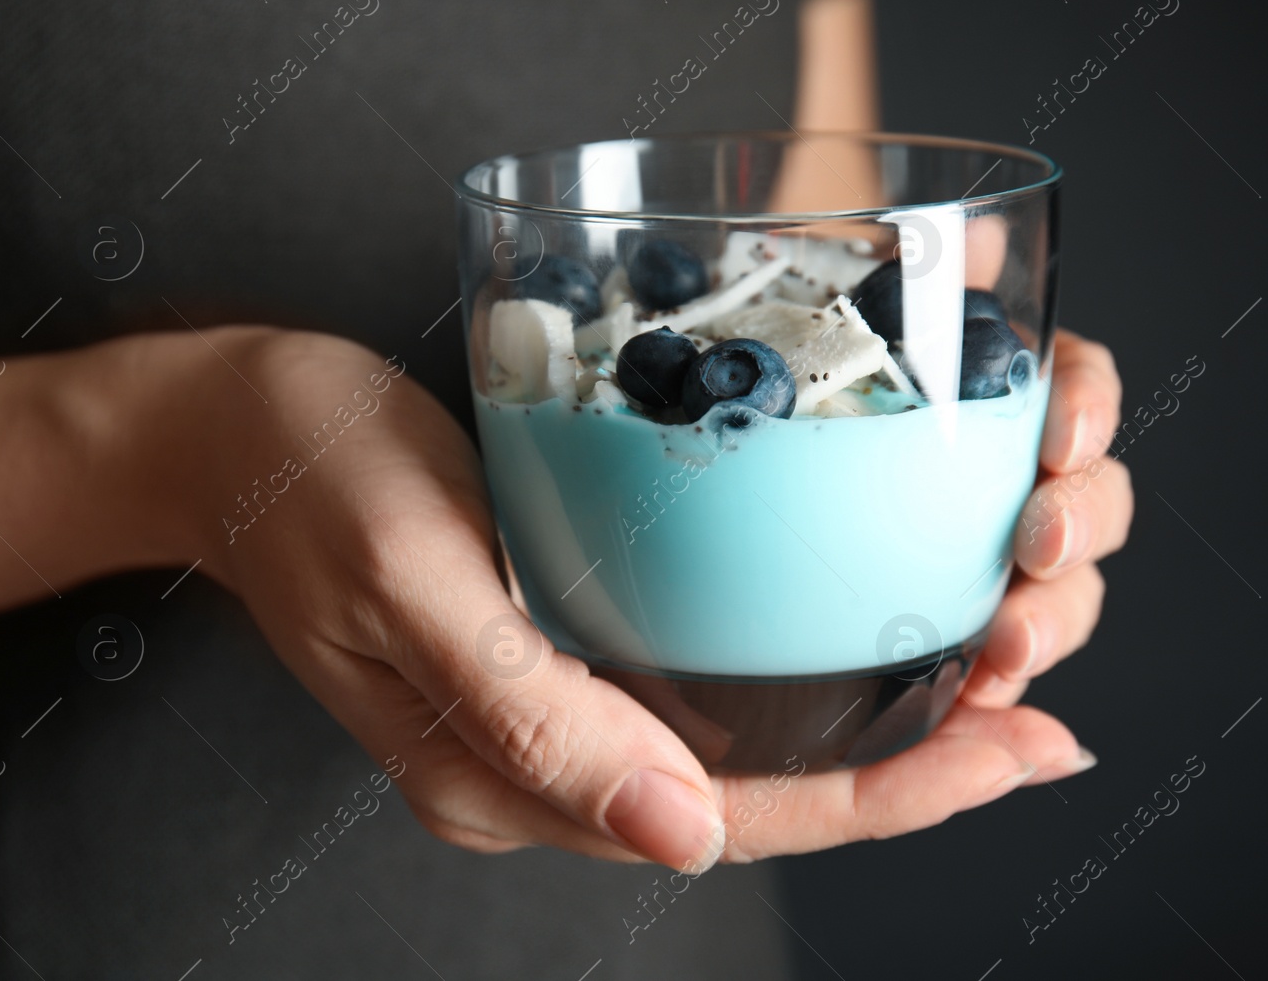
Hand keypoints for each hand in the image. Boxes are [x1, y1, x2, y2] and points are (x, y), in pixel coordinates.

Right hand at [202, 326, 1128, 870]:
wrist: (220, 431)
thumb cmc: (307, 476)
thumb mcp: (411, 575)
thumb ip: (532, 711)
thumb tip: (679, 836)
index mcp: (502, 771)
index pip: (731, 817)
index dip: (886, 797)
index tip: (1015, 751)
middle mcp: (538, 764)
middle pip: (758, 802)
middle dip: (913, 774)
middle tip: (1046, 727)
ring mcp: (547, 717)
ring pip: (740, 759)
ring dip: (874, 736)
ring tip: (997, 694)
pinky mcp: (553, 658)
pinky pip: (697, 700)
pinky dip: (801, 686)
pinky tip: (868, 647)